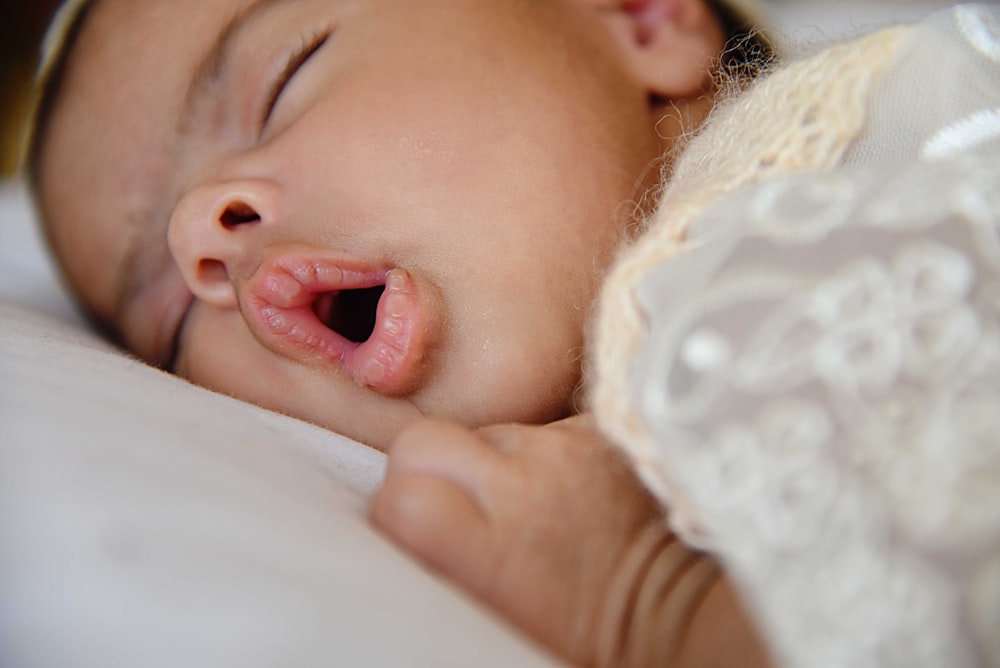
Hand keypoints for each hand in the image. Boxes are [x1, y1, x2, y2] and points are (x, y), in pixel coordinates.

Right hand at [370, 416, 768, 667]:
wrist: (686, 607)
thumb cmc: (590, 632)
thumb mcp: (501, 618)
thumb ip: (446, 570)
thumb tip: (402, 538)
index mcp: (496, 555)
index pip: (398, 496)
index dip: (397, 510)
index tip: (415, 528)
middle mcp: (526, 487)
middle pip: (422, 442)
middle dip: (428, 468)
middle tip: (464, 504)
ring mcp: (568, 448)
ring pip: (487, 429)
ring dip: (494, 458)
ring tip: (533, 501)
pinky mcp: (603, 427)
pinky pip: (544, 423)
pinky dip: (547, 449)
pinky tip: (572, 486)